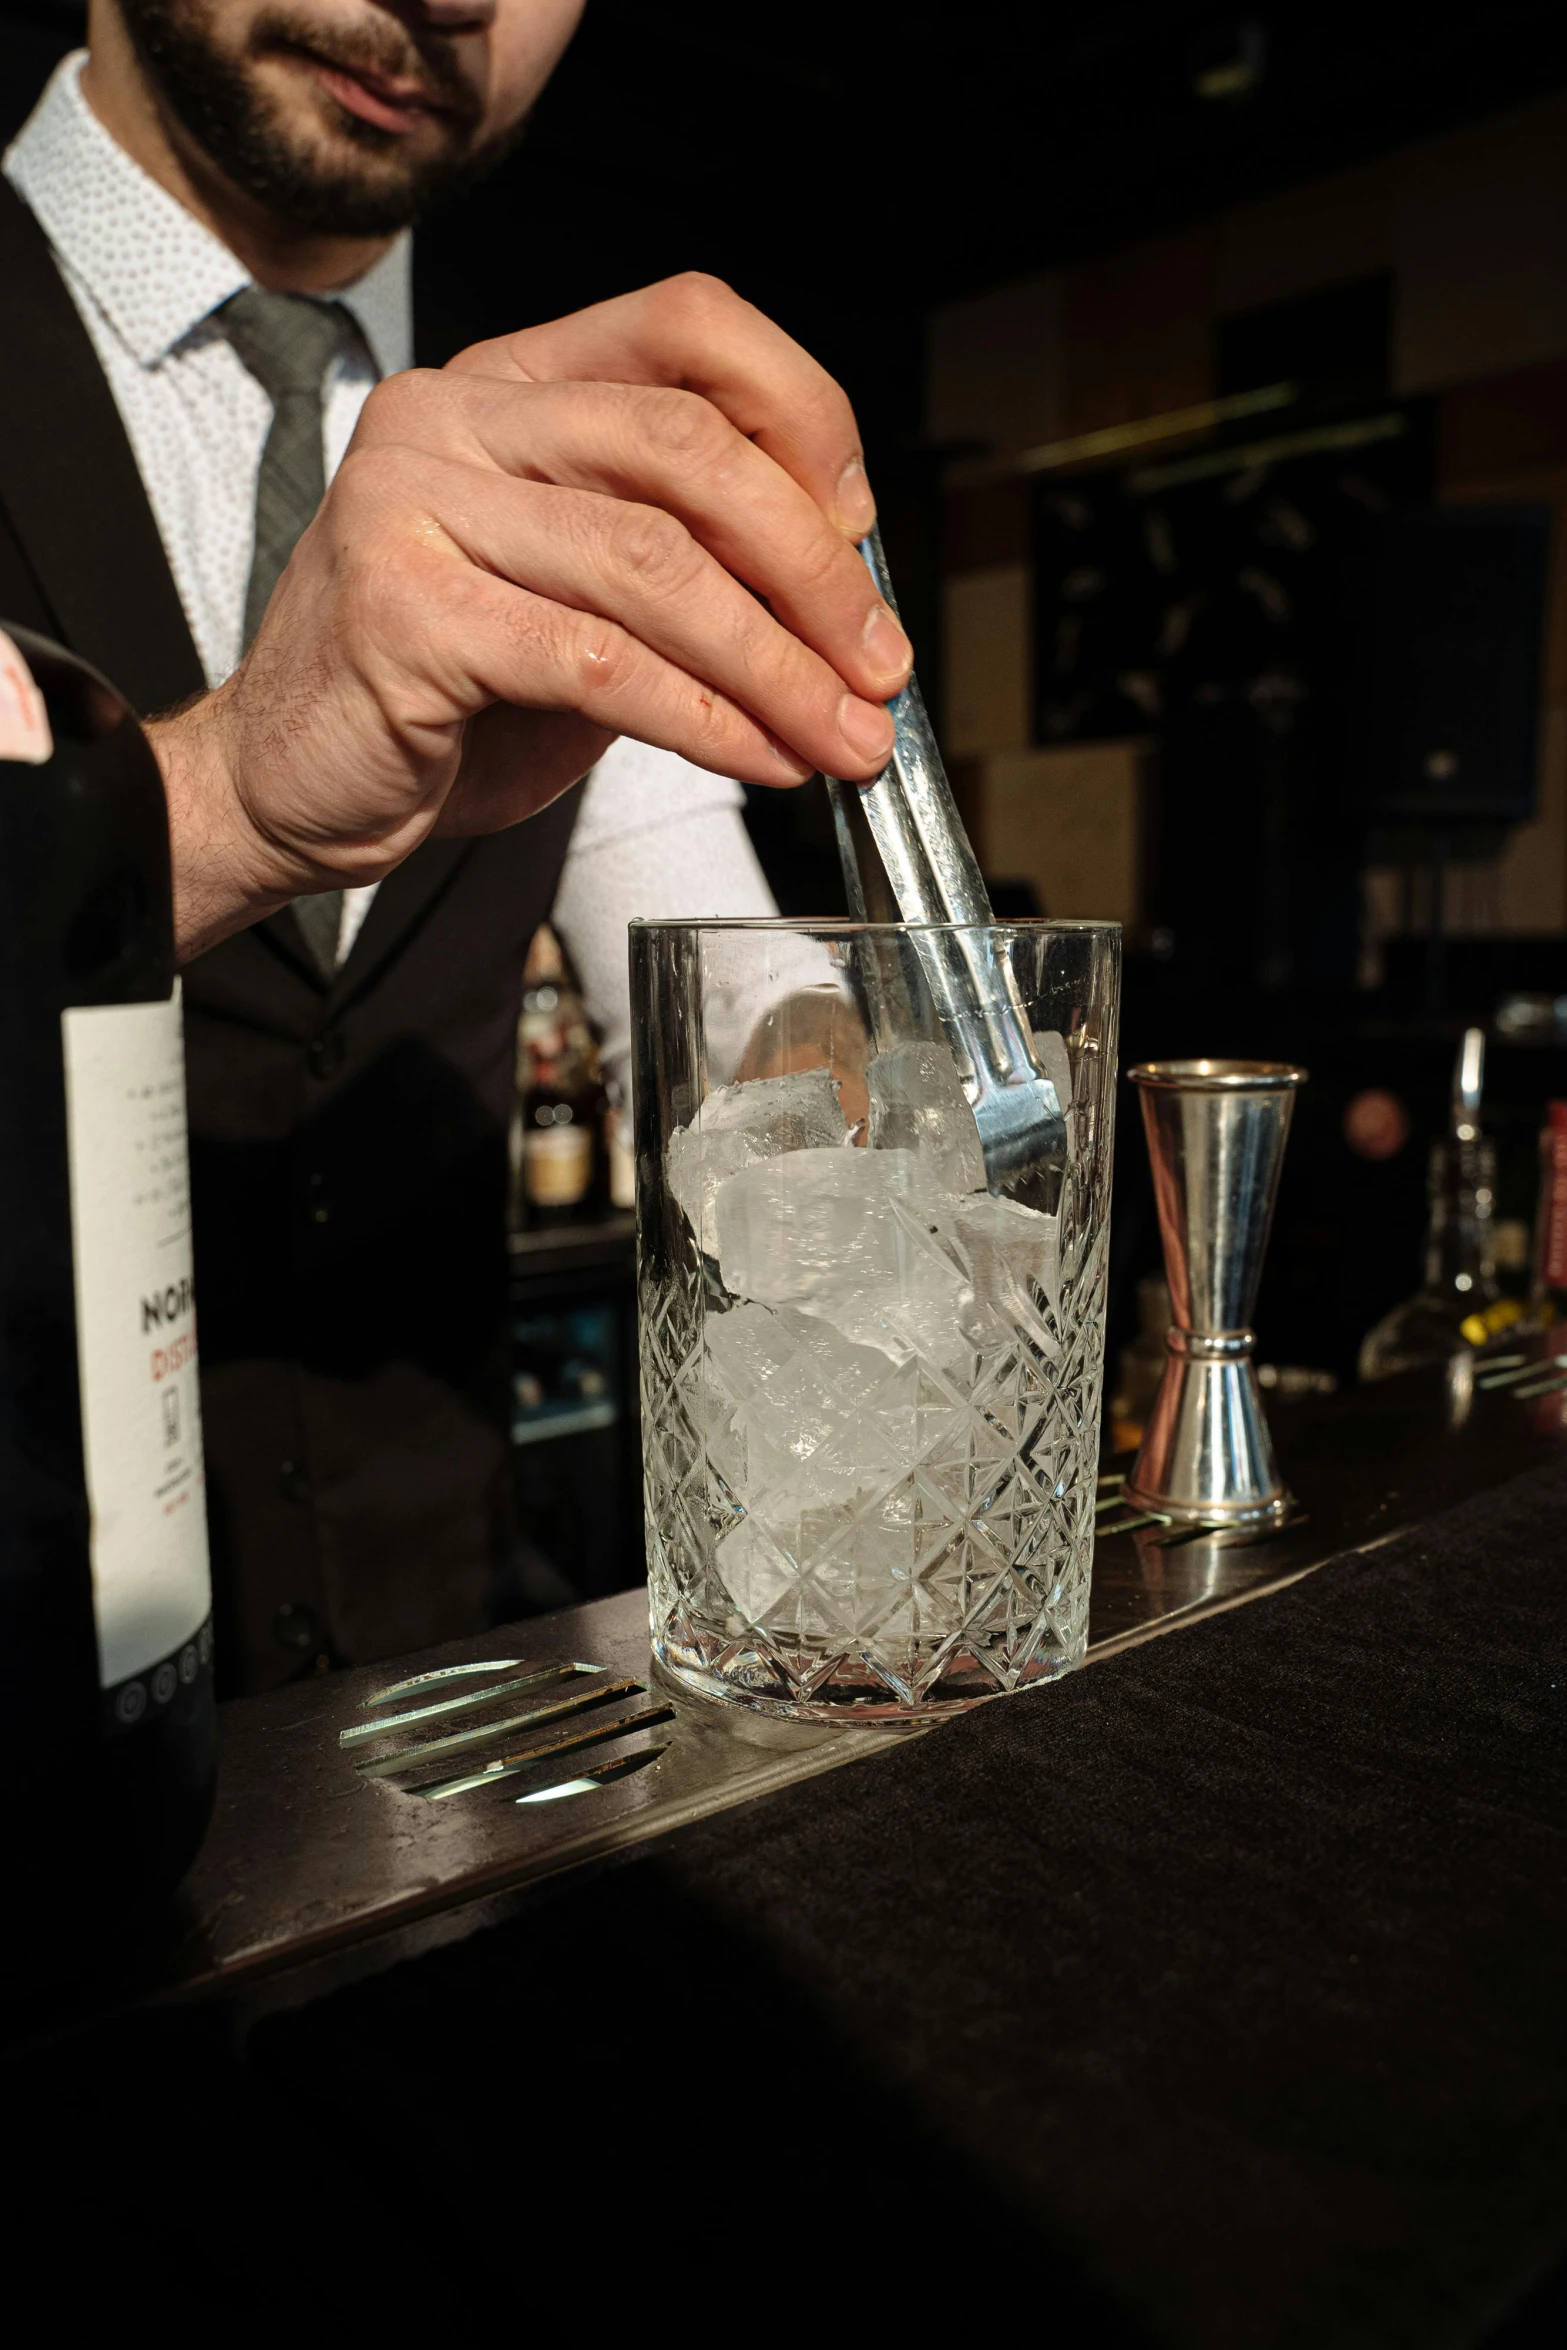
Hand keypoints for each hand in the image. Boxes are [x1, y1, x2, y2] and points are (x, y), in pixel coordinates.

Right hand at [154, 273, 911, 959]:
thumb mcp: (585, 606)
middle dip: (814, 570)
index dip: (803, 416)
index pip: (688, 326)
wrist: (290, 787)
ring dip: (777, 666)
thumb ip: (689, 568)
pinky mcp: (402, 606)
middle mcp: (453, 413)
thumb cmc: (445, 702)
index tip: (863, 536)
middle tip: (879, 669)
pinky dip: (705, 719)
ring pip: (655, 564)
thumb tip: (848, 601)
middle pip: (688, 447)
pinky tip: (760, 758)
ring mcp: (414, 499)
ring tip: (842, 738)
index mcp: (506, 382)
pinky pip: (599, 658)